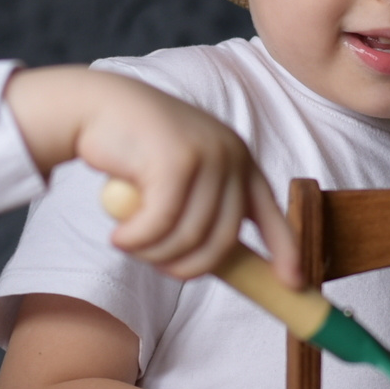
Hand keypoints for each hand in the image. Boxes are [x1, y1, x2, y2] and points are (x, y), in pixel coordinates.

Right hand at [3, 66, 298, 283]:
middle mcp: (231, 154)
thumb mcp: (181, 175)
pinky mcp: (177, 161)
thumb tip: (220, 262)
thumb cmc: (134, 148)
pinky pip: (161, 225)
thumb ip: (203, 208)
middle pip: (224, 239)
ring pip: (190, 237)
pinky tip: (118, 236)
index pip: (271, 211)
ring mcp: (206, 155)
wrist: (96, 105)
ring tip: (130, 244)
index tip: (294, 283)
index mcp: (239, 158)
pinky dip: (137, 240)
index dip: (286, 250)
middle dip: (188, 267)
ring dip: (155, 254)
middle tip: (157, 267)